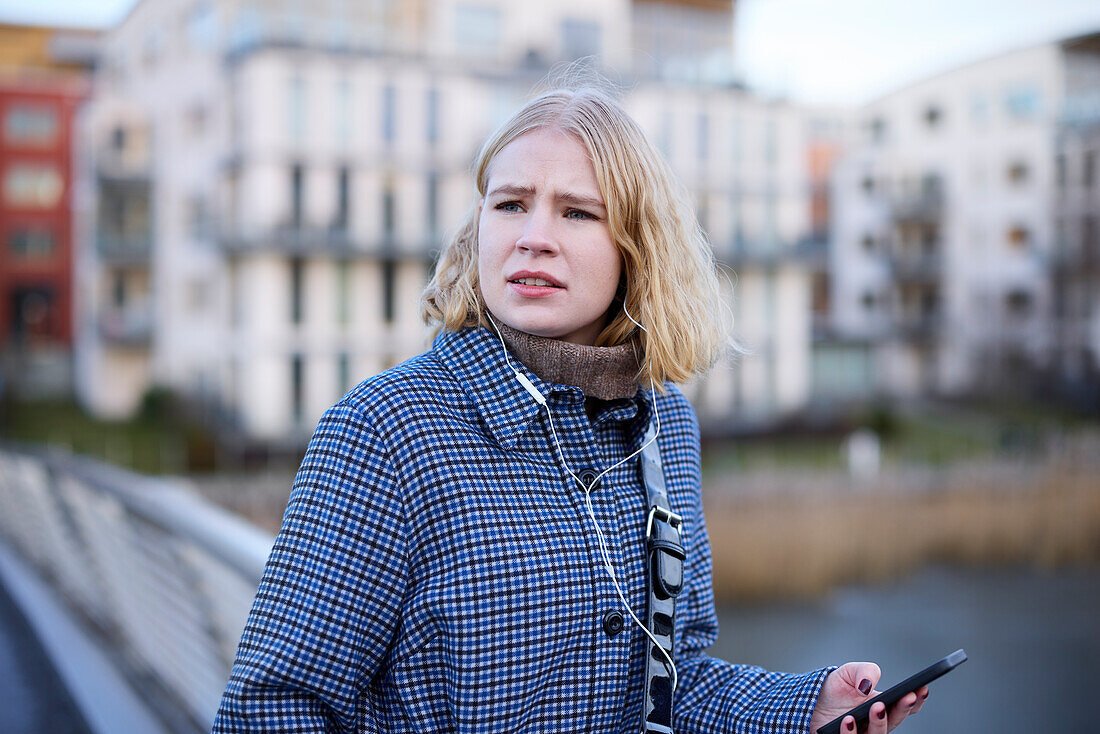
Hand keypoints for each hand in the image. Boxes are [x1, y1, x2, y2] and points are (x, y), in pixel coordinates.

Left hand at [808, 662, 928, 732]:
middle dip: (903, 709)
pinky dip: (851, 733)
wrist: (808, 701)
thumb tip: (868, 686)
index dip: (916, 700)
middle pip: (895, 721)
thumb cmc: (833, 688)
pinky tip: (848, 721)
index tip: (921, 688)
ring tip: (877, 706)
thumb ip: (864, 671)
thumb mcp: (848, 672)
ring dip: (880, 723)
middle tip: (907, 696)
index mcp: (883, 706)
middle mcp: (876, 723)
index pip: (905, 707)